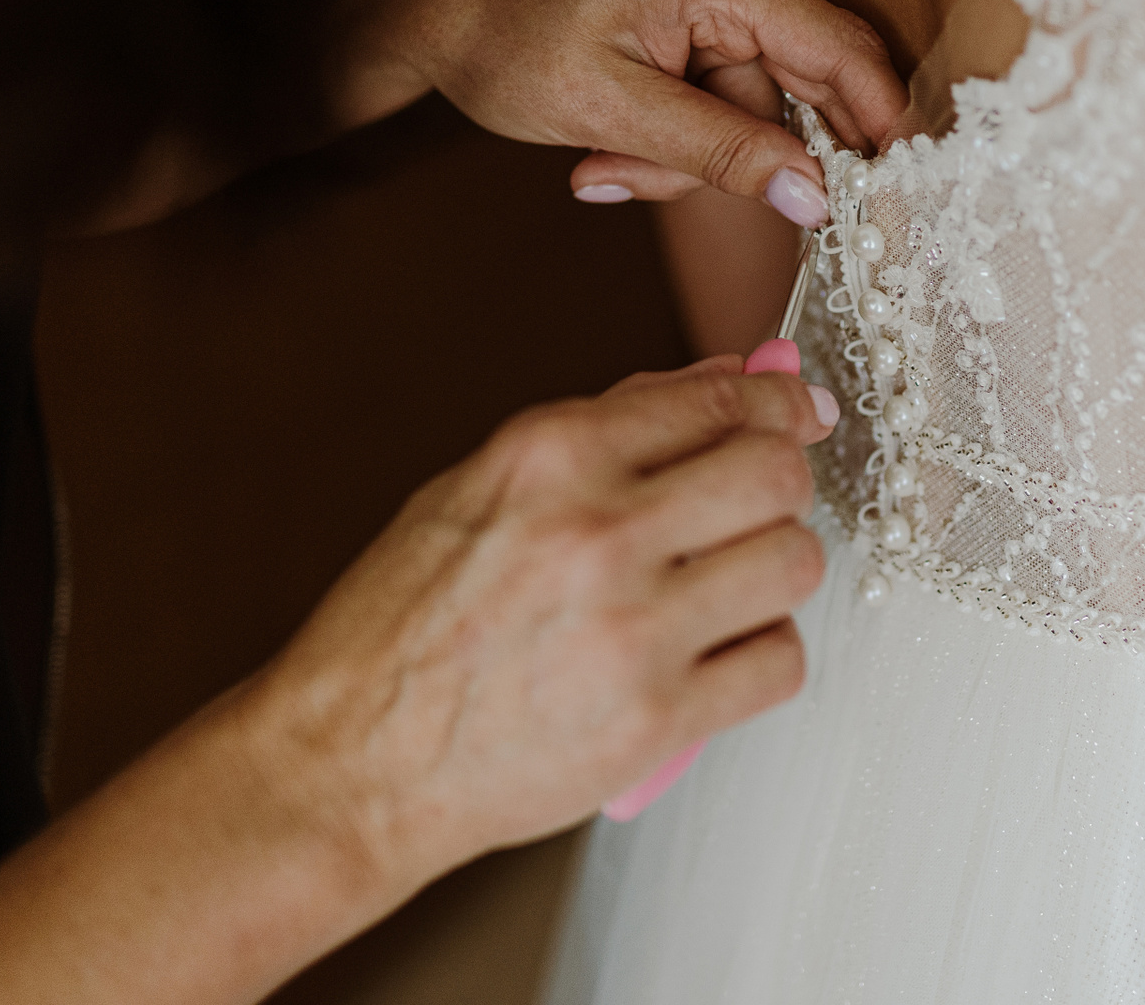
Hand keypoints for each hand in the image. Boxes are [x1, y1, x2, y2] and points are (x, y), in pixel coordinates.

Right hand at [240, 358, 839, 895]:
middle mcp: (596, 531)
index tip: (794, 414)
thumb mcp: (477, 491)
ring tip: (727, 586)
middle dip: (782, 481)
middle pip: (776, 472)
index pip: (715, 399)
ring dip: (775, 570)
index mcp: (548, 457)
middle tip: (758, 505)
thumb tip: (724, 381)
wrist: (350, 764)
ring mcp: (632, 629)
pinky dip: (761, 655)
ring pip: (794, 562)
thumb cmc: (402, 630)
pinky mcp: (657, 720)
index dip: (774, 404)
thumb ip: (605, 431)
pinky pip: (779, 661)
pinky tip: (714, 655)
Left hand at [333, 0, 907, 225]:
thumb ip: (719, 154)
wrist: (429, 0)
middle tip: (663, 186)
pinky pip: (717, 98)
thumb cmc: (504, 36)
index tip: (891, 200)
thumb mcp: (611, 111)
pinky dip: (673, 138)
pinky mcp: (691, 18)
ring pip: (751, 110)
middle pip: (799, 89)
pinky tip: (608, 148)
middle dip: (741, 157)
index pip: (842, 51)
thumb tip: (812, 199)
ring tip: (602, 164)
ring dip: (687, 158)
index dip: (880, 127)